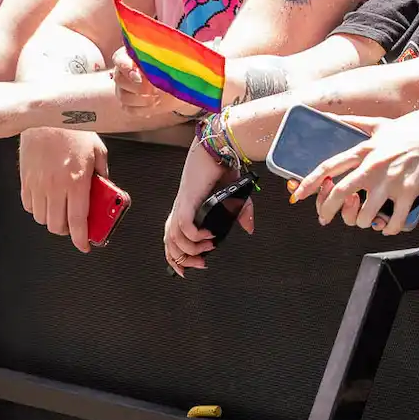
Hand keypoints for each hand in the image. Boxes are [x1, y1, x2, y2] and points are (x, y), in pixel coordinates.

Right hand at [19, 127, 108, 252]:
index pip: (78, 220)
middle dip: (67, 230)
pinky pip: (28, 206)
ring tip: (61, 209)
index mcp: (76, 181)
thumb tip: (105, 189)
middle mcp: (55, 186)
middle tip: (75, 223)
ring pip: (41, 218)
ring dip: (52, 219)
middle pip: (57, 225)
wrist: (45, 116)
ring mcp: (37, 184)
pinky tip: (46, 200)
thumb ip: (102, 173)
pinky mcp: (25, 180)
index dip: (81, 238)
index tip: (84, 245)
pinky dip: (37, 209)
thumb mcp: (97, 150)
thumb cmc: (72, 129)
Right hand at [111, 47, 198, 117]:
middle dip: (137, 86)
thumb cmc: (176, 62)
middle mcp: (124, 72)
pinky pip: (129, 109)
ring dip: (140, 99)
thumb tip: (172, 55)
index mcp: (131, 55)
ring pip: (123, 96)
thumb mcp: (174, 55)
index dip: (126, 67)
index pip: (119, 59)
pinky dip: (141, 110)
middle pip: (119, 79)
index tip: (139, 74)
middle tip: (154, 89)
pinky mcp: (131, 103)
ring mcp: (125, 88)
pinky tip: (155, 105)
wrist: (181, 80)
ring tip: (157, 99)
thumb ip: (167, 54)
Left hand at [164, 142, 253, 276]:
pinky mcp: (187, 200)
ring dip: (191, 249)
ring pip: (175, 238)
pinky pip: (184, 226)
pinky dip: (194, 236)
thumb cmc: (223, 168)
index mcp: (186, 210)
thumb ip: (242, 213)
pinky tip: (208, 236)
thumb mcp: (236, 197)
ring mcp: (182, 205)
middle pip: (169, 243)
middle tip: (200, 264)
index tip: (185, 271)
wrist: (220, 148)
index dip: (174, 258)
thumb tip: (249, 229)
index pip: (171, 239)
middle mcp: (181, 209)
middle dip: (182, 260)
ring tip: (208, 248)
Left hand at [296, 114, 418, 235]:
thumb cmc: (410, 131)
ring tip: (366, 218)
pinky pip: (392, 222)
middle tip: (325, 218)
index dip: (310, 182)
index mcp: (364, 150)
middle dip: (327, 211)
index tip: (297, 195)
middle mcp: (373, 166)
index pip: (329, 167)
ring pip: (364, 215)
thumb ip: (352, 123)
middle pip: (340, 194)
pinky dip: (387, 229)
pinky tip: (387, 226)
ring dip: (361, 221)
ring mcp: (390, 181)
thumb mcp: (379, 124)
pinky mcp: (408, 193)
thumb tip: (327, 117)